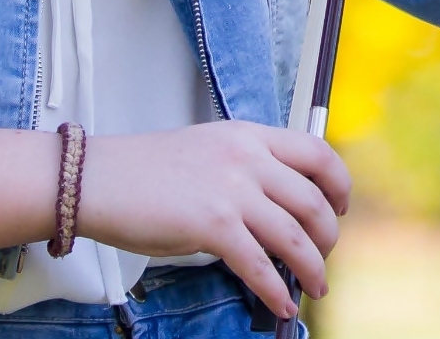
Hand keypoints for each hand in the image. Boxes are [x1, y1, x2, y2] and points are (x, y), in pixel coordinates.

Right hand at [75, 120, 351, 317]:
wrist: (98, 179)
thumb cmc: (145, 172)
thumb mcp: (208, 151)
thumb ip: (246, 170)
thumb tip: (277, 212)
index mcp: (248, 135)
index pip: (317, 152)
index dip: (339, 184)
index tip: (341, 207)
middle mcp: (247, 158)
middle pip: (314, 200)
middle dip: (328, 236)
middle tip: (323, 256)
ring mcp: (231, 190)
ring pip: (295, 236)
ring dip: (312, 268)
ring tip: (314, 287)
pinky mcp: (212, 224)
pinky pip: (259, 264)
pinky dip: (275, 289)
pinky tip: (280, 304)